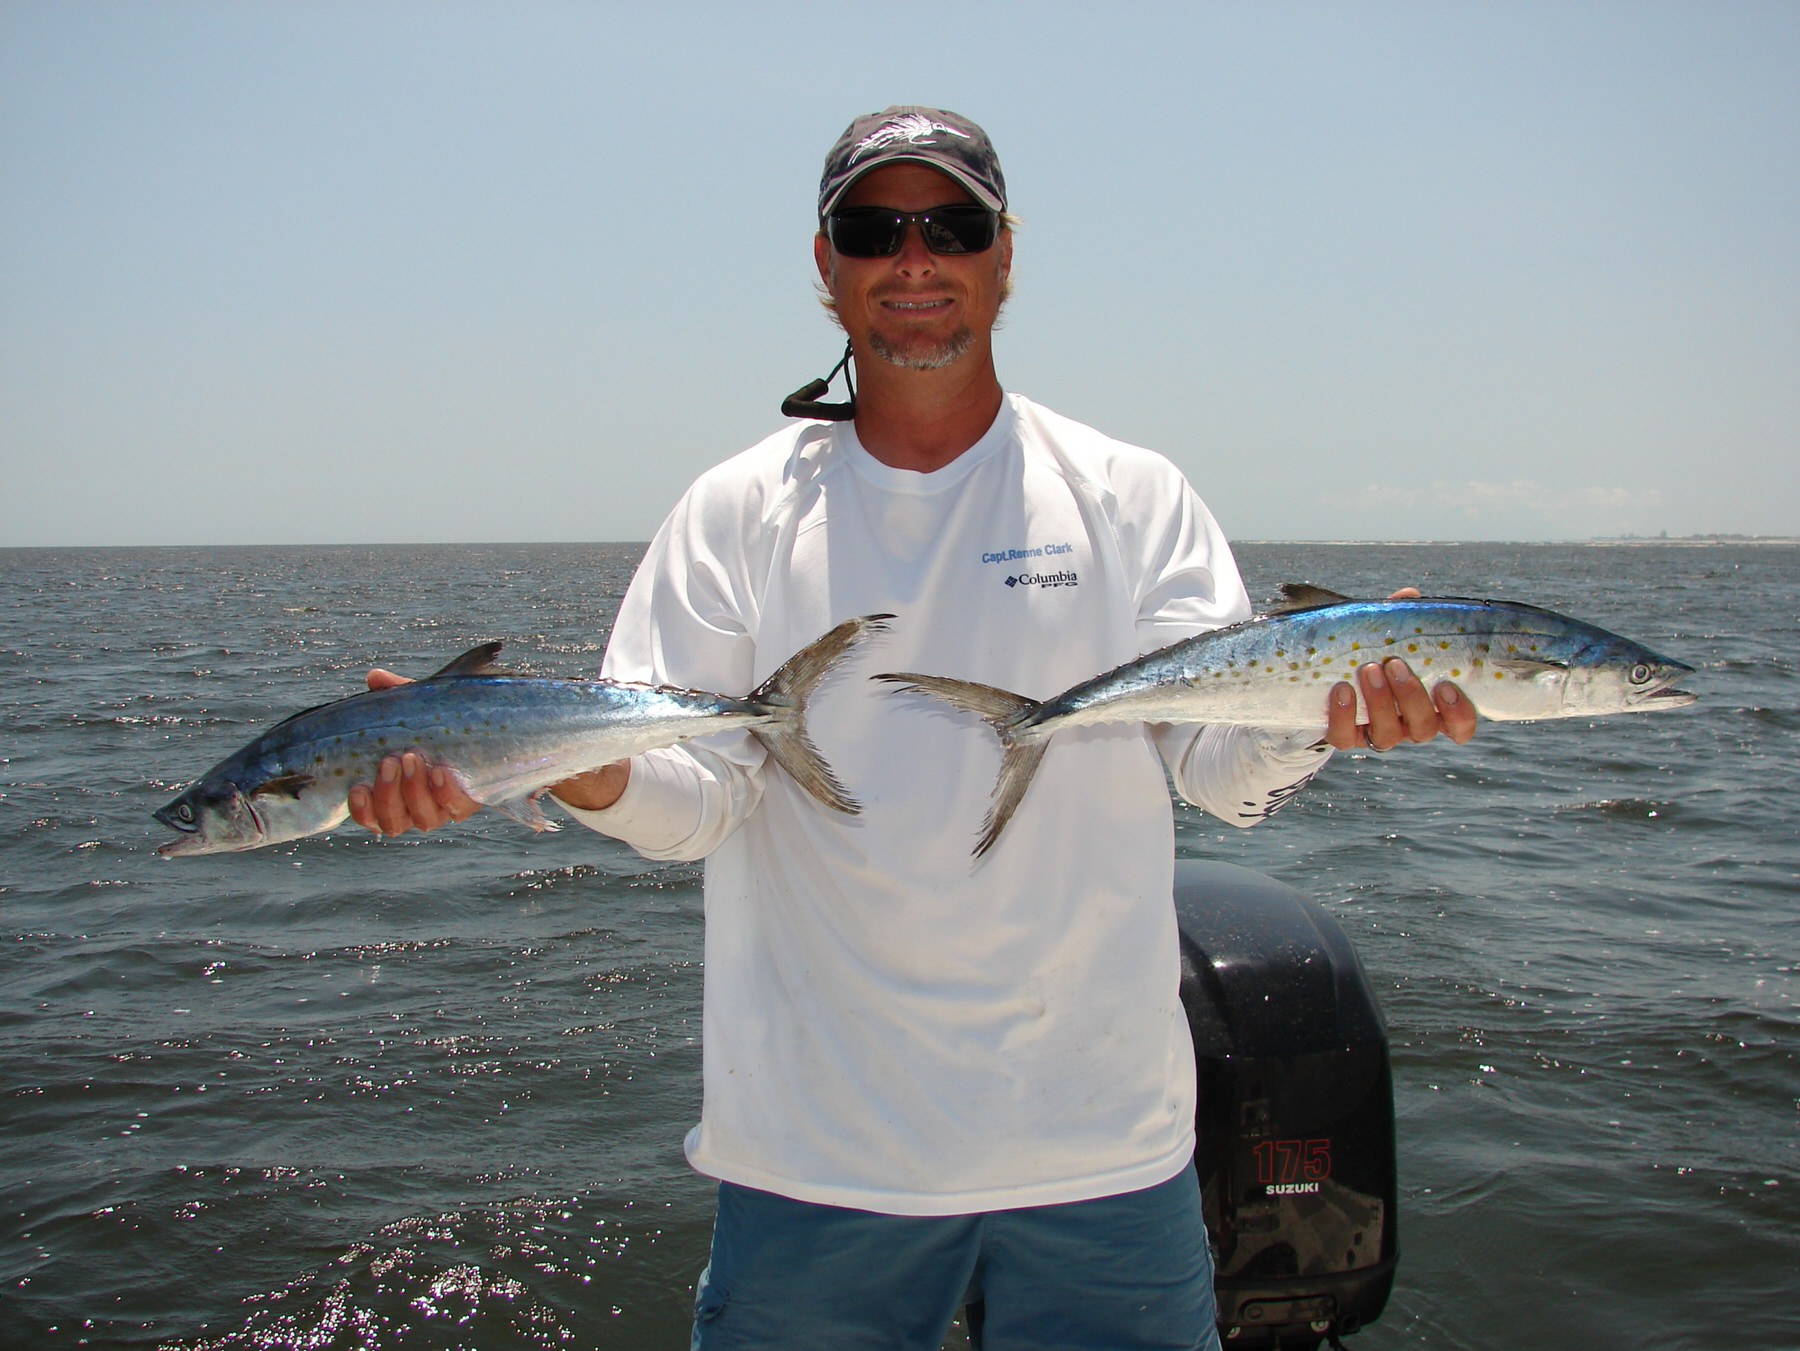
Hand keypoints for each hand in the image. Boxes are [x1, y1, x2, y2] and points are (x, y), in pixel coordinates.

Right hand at [345, 668, 482, 836]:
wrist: (503, 728)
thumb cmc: (449, 719)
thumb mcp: (422, 706)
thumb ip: (398, 695)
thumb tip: (374, 678)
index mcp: (396, 791)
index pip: (370, 814)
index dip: (361, 809)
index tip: (355, 787)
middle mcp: (418, 806)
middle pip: (393, 821)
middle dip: (388, 793)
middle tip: (391, 760)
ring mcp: (446, 807)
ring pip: (424, 819)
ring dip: (414, 792)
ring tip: (412, 758)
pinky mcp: (473, 802)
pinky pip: (457, 808)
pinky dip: (447, 791)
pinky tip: (441, 771)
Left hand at [1323, 587, 1477, 752]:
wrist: (1329, 675)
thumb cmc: (1376, 654)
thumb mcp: (1391, 638)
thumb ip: (1402, 620)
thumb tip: (1410, 595)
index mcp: (1432, 707)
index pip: (1460, 725)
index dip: (1459, 713)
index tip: (1446, 685)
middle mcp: (1408, 726)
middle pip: (1423, 727)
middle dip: (1411, 696)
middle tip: (1395, 665)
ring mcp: (1377, 734)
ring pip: (1387, 735)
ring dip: (1380, 702)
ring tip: (1368, 669)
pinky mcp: (1345, 737)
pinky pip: (1344, 736)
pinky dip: (1343, 714)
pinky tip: (1341, 689)